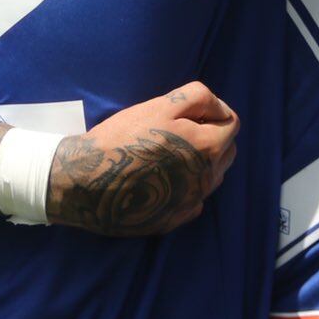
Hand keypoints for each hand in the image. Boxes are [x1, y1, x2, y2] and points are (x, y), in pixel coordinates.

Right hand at [47, 83, 238, 236]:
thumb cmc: (122, 138)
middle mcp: (206, 180)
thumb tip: (220, 108)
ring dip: (200, 161)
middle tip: (178, 130)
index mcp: (207, 148)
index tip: (189, 113)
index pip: (232, 124)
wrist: (85, 182)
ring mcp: (191, 203)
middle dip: (212, 136)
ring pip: (212, 176)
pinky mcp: (174, 220)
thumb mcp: (160, 105)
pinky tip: (160, 178)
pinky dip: (185, 186)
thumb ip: (199, 98)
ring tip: (167, 153)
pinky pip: (193, 199)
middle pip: (227, 152)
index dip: (213, 112)